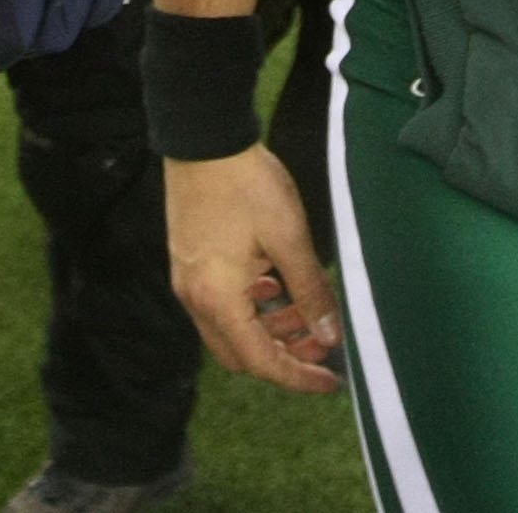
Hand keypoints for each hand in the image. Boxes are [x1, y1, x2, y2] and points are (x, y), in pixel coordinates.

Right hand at [164, 145, 342, 395]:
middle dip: (283, 356)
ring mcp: (187, 279)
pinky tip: (275, 284)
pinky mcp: (187, 261)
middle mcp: (196, 298)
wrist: (203, 137)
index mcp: (219, 299)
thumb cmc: (247, 185)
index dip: (297, 376)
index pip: (261, 360)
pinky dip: (251, 307)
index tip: (330, 380)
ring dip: (268, 329)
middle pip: (240, 354)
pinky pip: (220, 304)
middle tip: (320, 344)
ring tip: (305, 310)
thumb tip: (330, 335)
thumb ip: (310, 291)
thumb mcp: (290, 238)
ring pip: (230, 329)